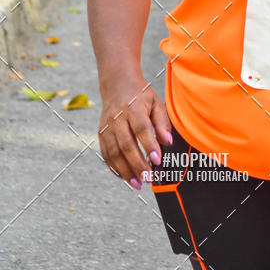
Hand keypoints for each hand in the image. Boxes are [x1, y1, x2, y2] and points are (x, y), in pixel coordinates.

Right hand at [98, 74, 171, 189]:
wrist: (117, 86)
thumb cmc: (141, 95)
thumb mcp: (156, 102)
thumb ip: (162, 122)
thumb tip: (168, 142)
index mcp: (133, 108)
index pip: (141, 129)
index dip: (149, 146)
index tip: (157, 161)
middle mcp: (117, 118)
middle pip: (126, 144)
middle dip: (137, 164)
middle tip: (148, 179)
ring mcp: (107, 127)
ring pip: (114, 153)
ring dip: (125, 170)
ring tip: (137, 184)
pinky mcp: (101, 134)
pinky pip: (106, 154)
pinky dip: (115, 168)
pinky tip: (125, 177)